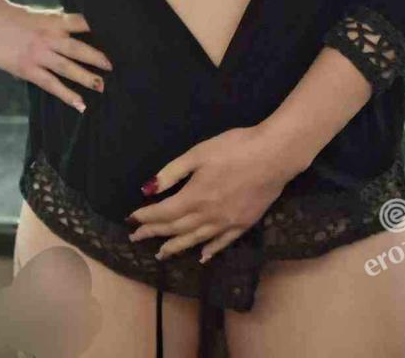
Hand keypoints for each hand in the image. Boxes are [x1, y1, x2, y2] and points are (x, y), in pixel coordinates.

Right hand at [0, 1, 112, 112]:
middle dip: (97, 58)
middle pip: (78, 48)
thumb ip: (58, 22)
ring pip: (67, 68)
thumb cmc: (16, 17)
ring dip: (86, 78)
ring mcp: (38, 54)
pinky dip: (67, 95)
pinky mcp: (28, 69)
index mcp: (54, 21)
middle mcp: (49, 37)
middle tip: (115, 66)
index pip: (82, 23)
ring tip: (102, 86)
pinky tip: (80, 104)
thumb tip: (78, 25)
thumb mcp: (40, 15)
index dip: (99, 28)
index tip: (118, 33)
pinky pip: (51, 84)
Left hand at [125, 122, 309, 262]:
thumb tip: (148, 190)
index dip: (145, 217)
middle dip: (153, 233)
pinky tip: (202, 256)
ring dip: (175, 247)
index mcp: (194, 197)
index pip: (163, 213)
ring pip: (195, 240)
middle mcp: (208, 216)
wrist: (274, 155)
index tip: (130, 220)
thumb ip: (172, 172)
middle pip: (175, 229)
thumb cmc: (234, 148)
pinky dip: (209, 251)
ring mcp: (227, 223)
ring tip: (161, 254)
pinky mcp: (244, 224)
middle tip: (136, 238)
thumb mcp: (198, 153)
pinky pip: (222, 243)